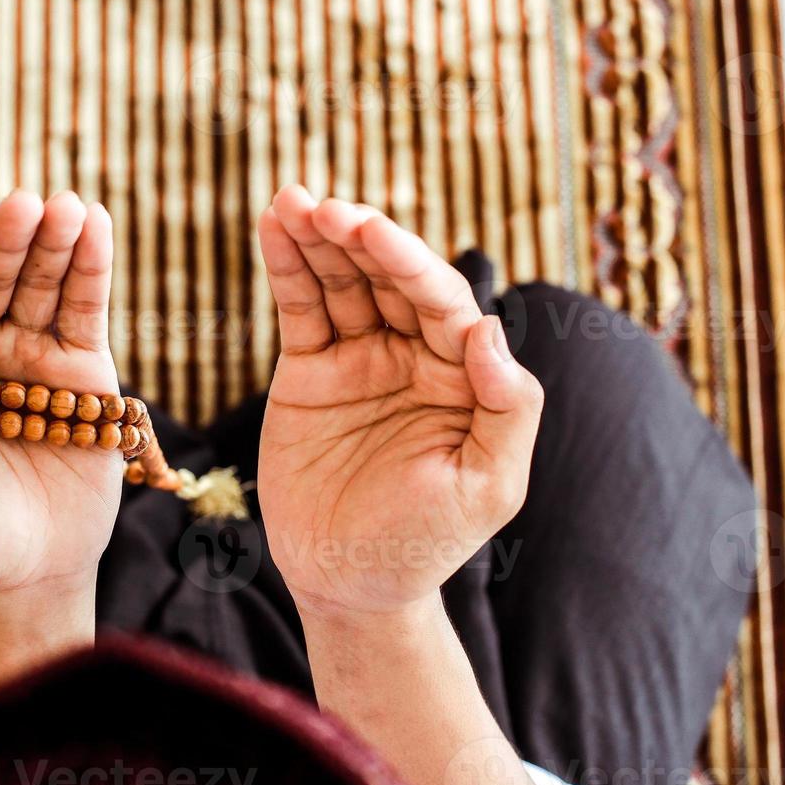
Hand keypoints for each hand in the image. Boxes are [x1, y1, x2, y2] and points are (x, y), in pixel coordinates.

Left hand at [0, 190, 122, 596]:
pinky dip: (92, 270)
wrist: (22, 574)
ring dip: (54, 242)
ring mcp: (33, 357)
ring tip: (67, 206)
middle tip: (22, 204)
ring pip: (42, 285)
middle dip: (7, 240)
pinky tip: (97, 228)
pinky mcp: (84, 374)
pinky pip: (85, 313)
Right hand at [256, 186, 544, 614]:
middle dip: (361, 240)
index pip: (443, 302)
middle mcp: (416, 354)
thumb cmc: (428, 542)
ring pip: (344, 282)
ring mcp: (362, 357)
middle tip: (327, 210)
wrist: (351, 584)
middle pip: (390, 279)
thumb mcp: (488, 488)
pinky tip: (277, 225)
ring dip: (320, 238)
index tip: (372, 233)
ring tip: (293, 201)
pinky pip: (302, 308)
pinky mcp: (310, 370)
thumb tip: (490, 329)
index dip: (409, 263)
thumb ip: (508, 408)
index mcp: (465, 375)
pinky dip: (289, 267)